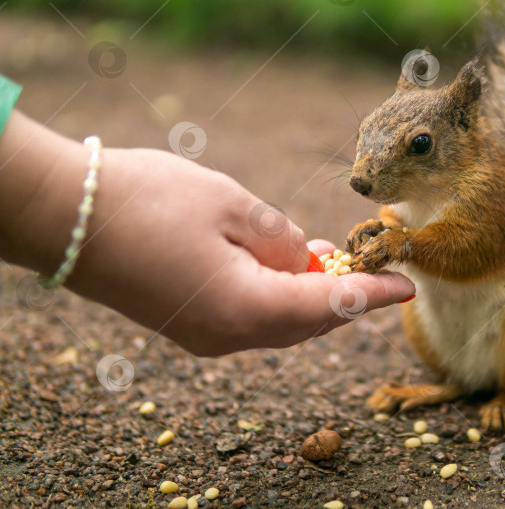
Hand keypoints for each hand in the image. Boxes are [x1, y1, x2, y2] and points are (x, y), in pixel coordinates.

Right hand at [66, 148, 414, 354]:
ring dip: (313, 293)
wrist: (65, 215)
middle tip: (372, 259)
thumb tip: (305, 260)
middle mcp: (229, 336)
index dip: (373, 294)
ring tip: (332, 255)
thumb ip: (283, 239)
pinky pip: (253, 316)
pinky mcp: (190, 323)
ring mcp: (206, 335)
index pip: (331, 306)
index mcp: (247, 309)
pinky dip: (281, 294)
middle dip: (345, 293)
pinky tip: (288, 264)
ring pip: (282, 321)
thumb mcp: (233, 207)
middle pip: (309, 322)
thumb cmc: (149, 201)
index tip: (407, 285)